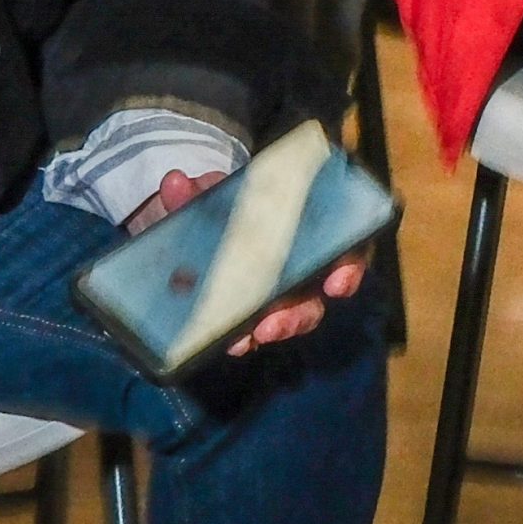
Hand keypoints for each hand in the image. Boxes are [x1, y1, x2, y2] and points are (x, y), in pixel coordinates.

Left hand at [132, 164, 366, 351]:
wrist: (193, 227)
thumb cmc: (221, 207)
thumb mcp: (210, 195)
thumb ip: (196, 192)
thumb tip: (175, 183)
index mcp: (304, 233)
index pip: (343, 251)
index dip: (347, 269)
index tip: (336, 283)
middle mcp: (297, 269)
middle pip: (311, 300)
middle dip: (295, 317)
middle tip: (272, 326)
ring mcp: (273, 296)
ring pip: (286, 320)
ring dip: (269, 331)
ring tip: (244, 339)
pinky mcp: (246, 315)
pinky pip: (251, 332)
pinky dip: (239, 337)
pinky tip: (227, 341)